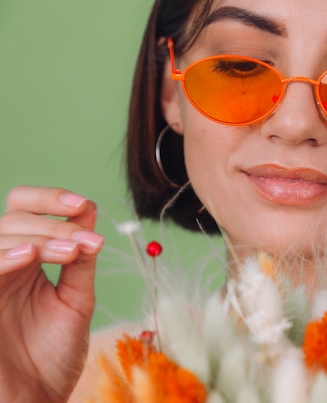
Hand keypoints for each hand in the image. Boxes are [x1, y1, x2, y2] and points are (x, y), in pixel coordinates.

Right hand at [0, 186, 103, 402]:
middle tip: (84, 241)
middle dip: (51, 220)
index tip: (83, 206)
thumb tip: (89, 213)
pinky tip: (30, 256)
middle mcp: (3, 267)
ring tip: (70, 250)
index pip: (25, 210)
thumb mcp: (75, 301)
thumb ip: (79, 259)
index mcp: (25, 261)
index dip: (50, 199)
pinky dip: (4, 257)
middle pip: (12, 217)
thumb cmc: (52, 357)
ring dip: (37, 235)